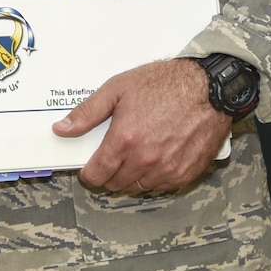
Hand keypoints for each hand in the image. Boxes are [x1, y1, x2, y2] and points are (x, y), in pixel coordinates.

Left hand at [53, 58, 232, 193]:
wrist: (209, 87)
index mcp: (125, 140)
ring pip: (138, 186)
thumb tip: (62, 129)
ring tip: (137, 153)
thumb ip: (87, 113)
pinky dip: (156, 176)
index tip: (90, 167)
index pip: (96, 174)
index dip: (89, 172)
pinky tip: (157, 156)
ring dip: (133, 176)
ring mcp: (167, 169)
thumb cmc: (166, 83)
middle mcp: (145, 159)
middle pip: (116, 184)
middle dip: (110, 173)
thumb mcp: (118, 89)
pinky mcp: (186, 173)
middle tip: (114, 155)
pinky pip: (162, 186)